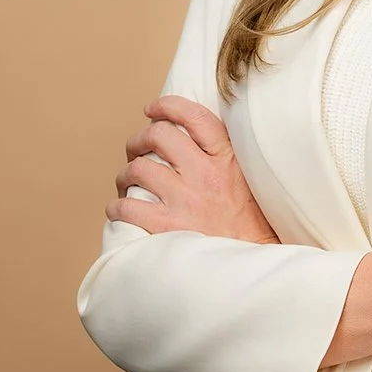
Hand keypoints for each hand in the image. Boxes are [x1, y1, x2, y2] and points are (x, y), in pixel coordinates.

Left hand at [105, 94, 280, 243]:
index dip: (167, 106)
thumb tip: (194, 140)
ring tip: (126, 182)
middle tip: (135, 148)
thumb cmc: (252, 225)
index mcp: (227, 159)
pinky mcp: (169, 228)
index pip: (194, 117)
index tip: (152, 109)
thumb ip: (227, 158)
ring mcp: (186, 200)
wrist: (255, 266)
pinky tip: (119, 210)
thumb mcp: (249, 180)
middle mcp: (205, 174)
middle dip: (139, 138)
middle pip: (159, 136)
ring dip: (126, 174)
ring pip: (139, 169)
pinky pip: (128, 209)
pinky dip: (117, 208)